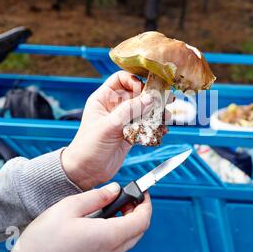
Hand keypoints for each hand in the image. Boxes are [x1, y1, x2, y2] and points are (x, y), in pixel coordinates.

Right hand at [7, 182, 151, 251]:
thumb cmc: (43, 241)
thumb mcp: (68, 207)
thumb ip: (96, 196)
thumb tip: (114, 189)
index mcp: (108, 236)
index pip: (142, 220)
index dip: (146, 204)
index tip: (142, 192)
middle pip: (139, 231)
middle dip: (138, 211)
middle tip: (126, 197)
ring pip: (129, 239)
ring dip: (128, 222)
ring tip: (111, 207)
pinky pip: (116, 247)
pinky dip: (117, 232)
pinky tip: (101, 222)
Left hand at [62, 71, 156, 189]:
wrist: (86, 172)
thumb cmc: (88, 147)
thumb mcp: (109, 125)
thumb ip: (130, 110)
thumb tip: (150, 98)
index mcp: (103, 98)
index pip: (121, 79)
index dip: (134, 81)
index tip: (144, 91)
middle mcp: (114, 107)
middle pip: (137, 94)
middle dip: (151, 97)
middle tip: (166, 99)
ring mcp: (123, 121)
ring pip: (144, 110)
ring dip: (156, 113)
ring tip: (167, 117)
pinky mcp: (130, 134)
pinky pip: (145, 126)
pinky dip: (154, 127)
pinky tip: (162, 130)